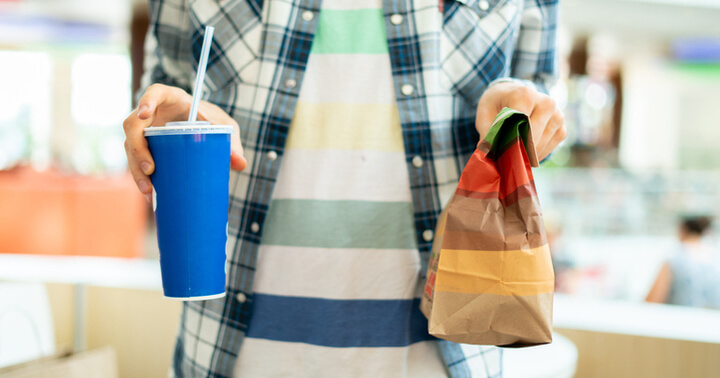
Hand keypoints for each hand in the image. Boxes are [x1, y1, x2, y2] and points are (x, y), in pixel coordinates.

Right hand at [123, 83, 246, 202]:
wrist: (205, 128)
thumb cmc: (212, 120)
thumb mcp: (225, 127)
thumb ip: (232, 141)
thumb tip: (241, 163)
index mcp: (170, 98)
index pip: (154, 92)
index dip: (146, 101)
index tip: (145, 114)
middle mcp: (152, 113)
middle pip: (133, 125)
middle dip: (138, 148)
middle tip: (150, 169)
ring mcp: (144, 130)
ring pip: (130, 147)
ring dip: (136, 169)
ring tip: (149, 190)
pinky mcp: (144, 148)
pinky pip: (136, 162)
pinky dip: (142, 179)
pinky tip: (150, 195)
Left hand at [475, 81, 565, 160]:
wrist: (512, 94)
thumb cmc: (497, 104)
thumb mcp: (485, 114)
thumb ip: (487, 132)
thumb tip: (486, 150)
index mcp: (525, 95)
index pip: (520, 124)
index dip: (509, 142)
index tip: (498, 153)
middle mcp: (546, 103)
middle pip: (532, 137)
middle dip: (516, 151)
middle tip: (503, 158)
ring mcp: (557, 115)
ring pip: (541, 145)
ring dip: (526, 154)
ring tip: (512, 154)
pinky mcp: (562, 127)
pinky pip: (550, 148)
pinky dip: (536, 154)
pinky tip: (525, 151)